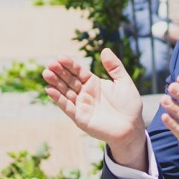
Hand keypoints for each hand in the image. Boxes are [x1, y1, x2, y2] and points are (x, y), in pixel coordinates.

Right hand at [44, 49, 145, 165]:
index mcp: (93, 83)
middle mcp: (85, 93)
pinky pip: (67, 107)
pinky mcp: (80, 118)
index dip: (69, 64)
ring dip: (55, 84)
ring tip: (46, 73)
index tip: (60, 57)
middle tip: (50, 64)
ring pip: (65, 92)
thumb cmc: (129, 106)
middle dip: (59, 72)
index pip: (78, 71)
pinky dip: (58, 99)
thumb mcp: (124, 82)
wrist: (132, 128)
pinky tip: (50, 90)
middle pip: (68, 80)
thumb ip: (115, 67)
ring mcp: (81, 105)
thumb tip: (105, 50)